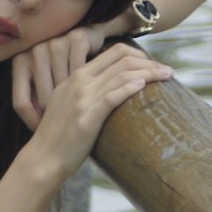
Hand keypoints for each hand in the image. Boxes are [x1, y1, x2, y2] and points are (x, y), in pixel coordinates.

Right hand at [10, 23, 172, 127]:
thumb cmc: (57, 137)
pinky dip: (132, 87)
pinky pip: (114, 95)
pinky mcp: (88, 116)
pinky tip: (145, 85)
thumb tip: (112, 92)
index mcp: (75, 77)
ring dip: (150, 72)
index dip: (138, 54)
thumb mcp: (67, 105)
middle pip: (122, 58)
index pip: (113, 53)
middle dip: (149, 60)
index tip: (152, 64)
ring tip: (167, 76)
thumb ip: (86, 94)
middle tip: (166, 70)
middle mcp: (79, 82)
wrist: (43, 159)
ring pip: (123, 74)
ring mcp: (83, 98)